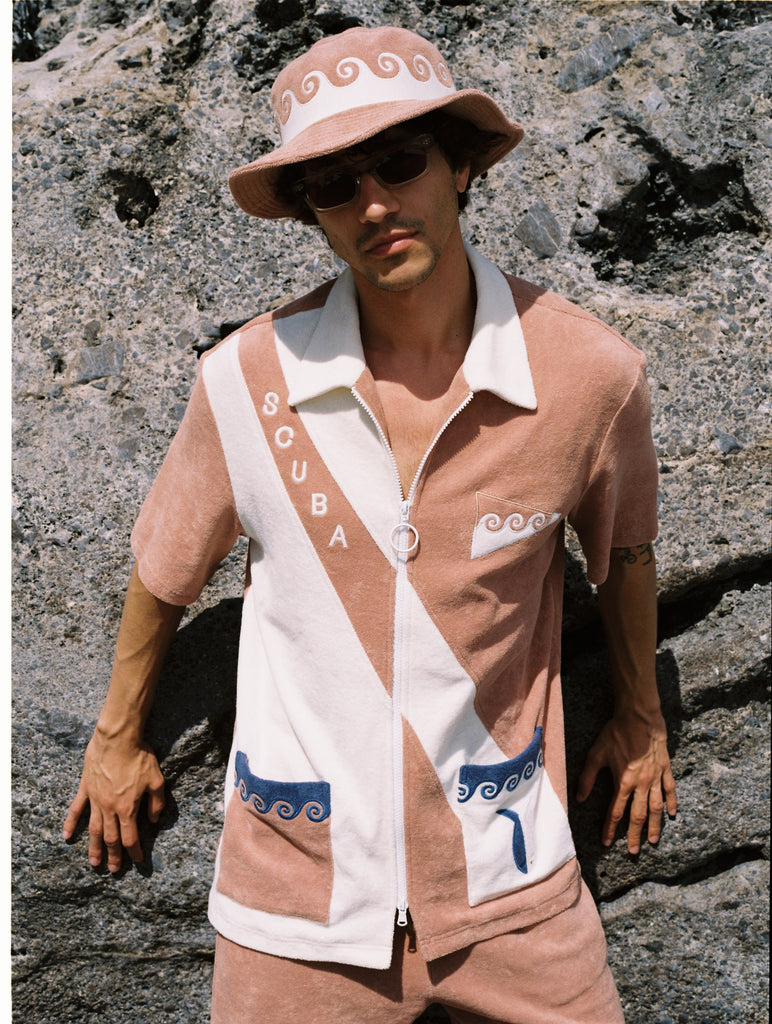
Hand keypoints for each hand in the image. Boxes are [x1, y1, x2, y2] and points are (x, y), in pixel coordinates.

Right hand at [62, 729, 164, 872]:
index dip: (134, 851)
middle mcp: (110, 808)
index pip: (131, 837)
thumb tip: (153, 820)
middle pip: (110, 838)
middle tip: (114, 870)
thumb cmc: (139, 757)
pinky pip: (76, 809)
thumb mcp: (157, 780)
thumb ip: (156, 803)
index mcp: (128, 808)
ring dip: (94, 848)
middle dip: (114, 856)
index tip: (138, 860)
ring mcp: (95, 800)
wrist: (118, 739)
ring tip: (94, 863)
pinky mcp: (86, 789)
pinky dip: (70, 824)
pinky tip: (66, 836)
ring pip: (93, 829)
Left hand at [576, 709, 676, 853]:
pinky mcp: (665, 769)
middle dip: (634, 835)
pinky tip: (671, 814)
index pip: (615, 812)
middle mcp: (641, 783)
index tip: (606, 842)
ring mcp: (655, 777)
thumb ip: (587, 778)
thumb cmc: (616, 733)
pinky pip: (670, 789)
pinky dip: (671, 802)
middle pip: (638, 815)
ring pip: (656, 807)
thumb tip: (578, 798)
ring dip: (654, 826)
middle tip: (633, 852)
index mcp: (623, 782)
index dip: (610, 828)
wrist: (640, 717)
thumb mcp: (597, 754)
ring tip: (653, 841)